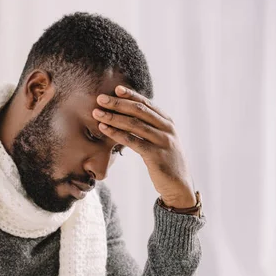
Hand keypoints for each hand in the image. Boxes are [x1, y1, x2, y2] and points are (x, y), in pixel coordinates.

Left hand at [92, 85, 195, 208]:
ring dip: (113, 117)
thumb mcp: (161, 141)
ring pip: (134, 124)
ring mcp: (163, 141)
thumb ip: (150, 128)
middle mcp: (167, 129)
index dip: (131, 95)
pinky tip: (104, 129)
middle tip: (100, 98)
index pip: (147, 104)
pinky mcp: (156, 156)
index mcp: (168, 122)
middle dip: (118, 103)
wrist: (179, 186)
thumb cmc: (165, 162)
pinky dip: (117, 134)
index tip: (116, 89)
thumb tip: (130, 116)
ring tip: (97, 113)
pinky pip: (133, 141)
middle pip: (139, 111)